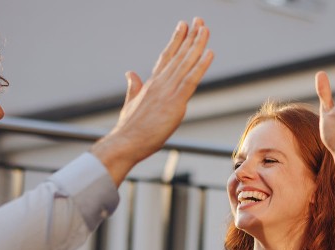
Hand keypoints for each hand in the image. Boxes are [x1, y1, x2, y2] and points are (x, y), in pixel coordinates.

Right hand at [92, 18, 213, 184]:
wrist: (125, 143)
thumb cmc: (128, 129)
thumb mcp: (130, 103)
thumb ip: (133, 87)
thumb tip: (130, 73)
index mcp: (151, 84)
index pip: (166, 57)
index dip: (176, 40)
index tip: (183, 26)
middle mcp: (160, 83)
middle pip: (179, 55)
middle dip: (190, 37)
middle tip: (199, 20)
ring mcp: (167, 91)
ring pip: (186, 63)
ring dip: (197, 45)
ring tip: (205, 28)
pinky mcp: (175, 103)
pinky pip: (191, 80)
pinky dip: (201, 65)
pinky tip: (209, 53)